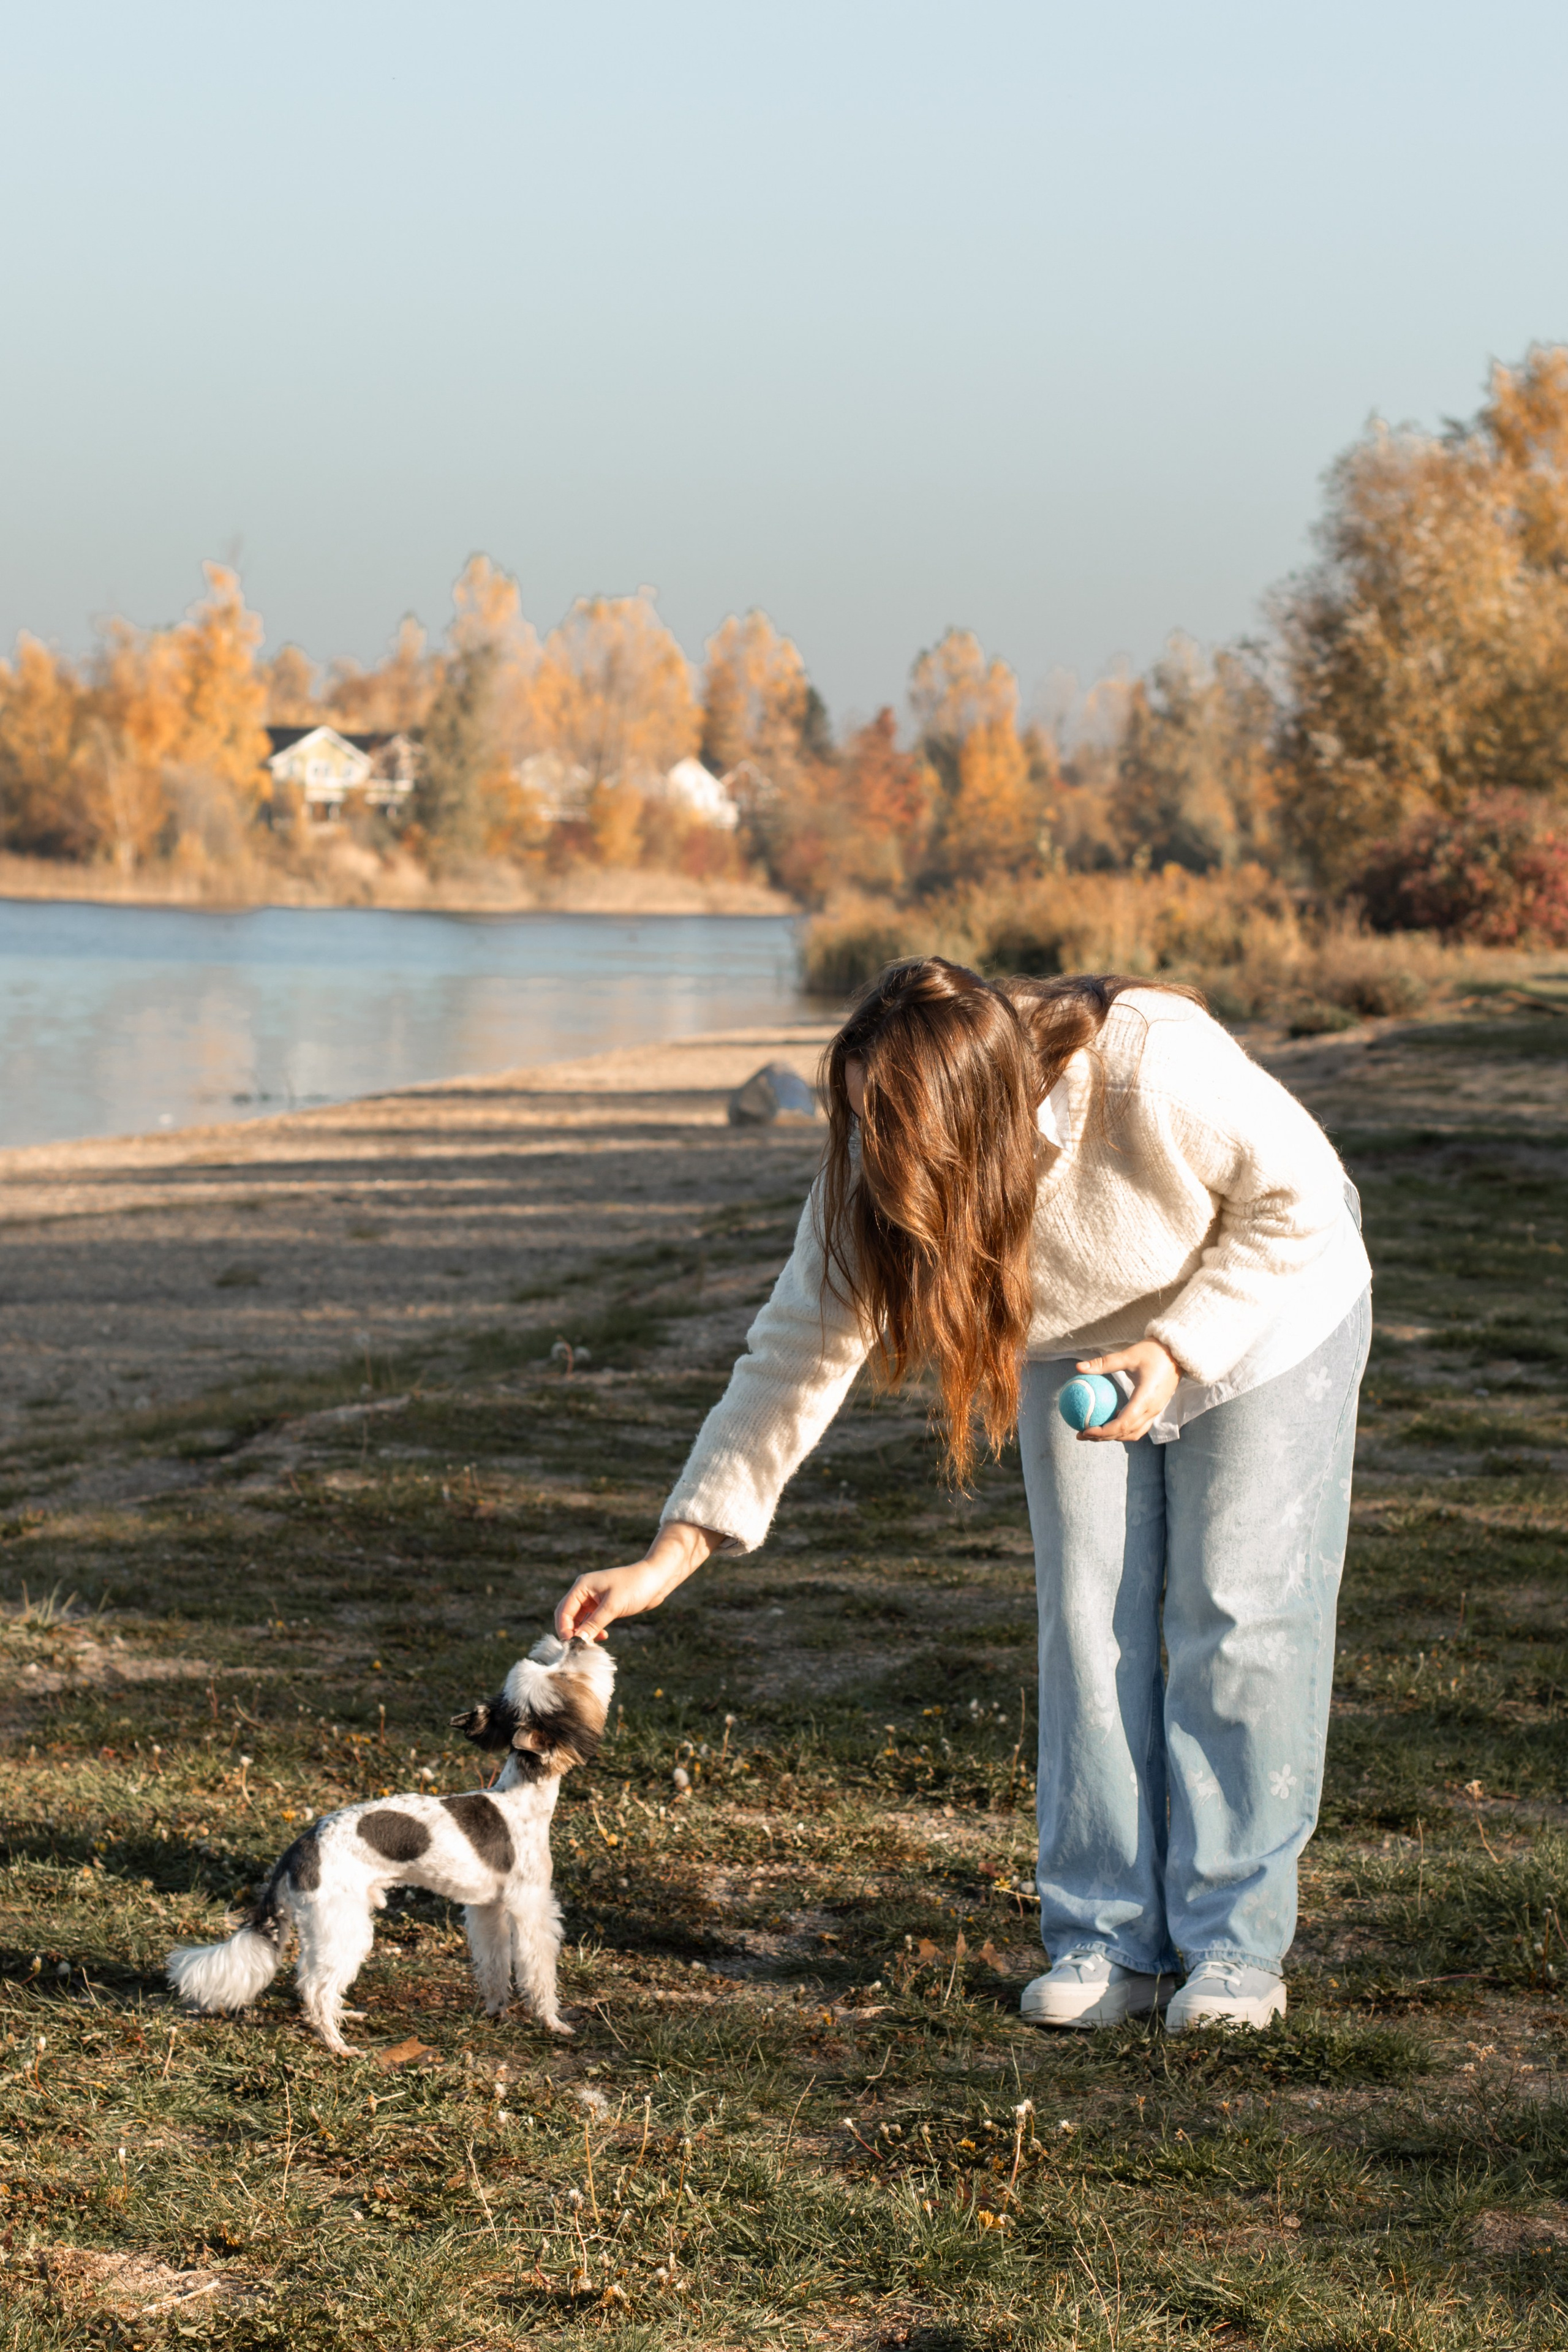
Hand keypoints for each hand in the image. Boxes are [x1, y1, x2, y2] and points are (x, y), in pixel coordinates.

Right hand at [554, 1520, 721, 1641]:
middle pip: (568, 1615)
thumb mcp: (613, 1607)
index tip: (570, 1646)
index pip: (564, 1610)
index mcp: (582, 1586)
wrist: (657, 1579)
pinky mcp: (604, 1605)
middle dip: (572, 1632)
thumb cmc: (635, 1586)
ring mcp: (594, 1598)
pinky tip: (603, 1637)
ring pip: (580, 1620)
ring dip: (583, 1633)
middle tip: (579, 1648)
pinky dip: (593, 1630)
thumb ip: (594, 1624)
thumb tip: (577, 1641)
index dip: (564, 1629)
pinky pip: (591, 1621)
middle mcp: (585, 1591)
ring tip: (591, 1646)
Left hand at [1074, 1339, 1181, 1442]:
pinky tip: (1108, 1420)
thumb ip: (1103, 1363)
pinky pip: (1139, 1426)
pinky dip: (1123, 1428)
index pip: (1123, 1423)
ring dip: (1113, 1436)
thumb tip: (1079, 1367)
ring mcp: (1156, 1411)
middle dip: (1103, 1437)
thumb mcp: (1127, 1355)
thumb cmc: (1153, 1352)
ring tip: (1093, 1431)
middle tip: (1081, 1434)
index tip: (1085, 1430)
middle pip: (1126, 1432)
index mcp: (1145, 1399)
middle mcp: (1152, 1409)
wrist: (1178, 1353)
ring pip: (1133, 1432)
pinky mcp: (1156, 1409)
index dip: (1103, 1431)